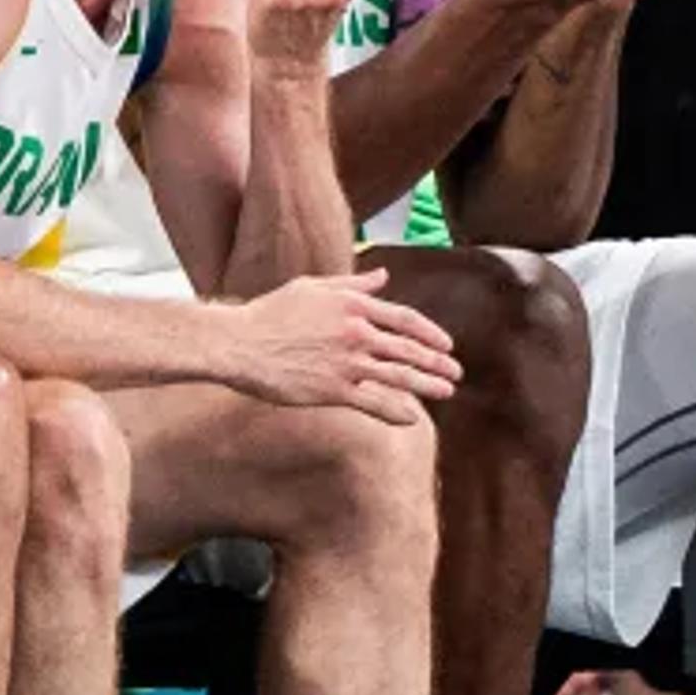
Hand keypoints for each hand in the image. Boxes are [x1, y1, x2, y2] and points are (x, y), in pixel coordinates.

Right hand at [229, 269, 462, 422]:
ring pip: (399, 376)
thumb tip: (383, 276)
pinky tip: (412, 418)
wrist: (240, 342)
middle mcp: (356, 332)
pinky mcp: (333, 389)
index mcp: (353, 304)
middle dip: (436, 362)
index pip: (405, 318)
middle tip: (456, 373)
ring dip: (427, 385)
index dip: (430, 333)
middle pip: (408, 349)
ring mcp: (346, 361)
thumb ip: (353, 283)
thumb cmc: (271, 312)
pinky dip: (396, 411)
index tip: (447, 345)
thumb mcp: (314, 287)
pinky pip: (373, 402)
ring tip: (446, 392)